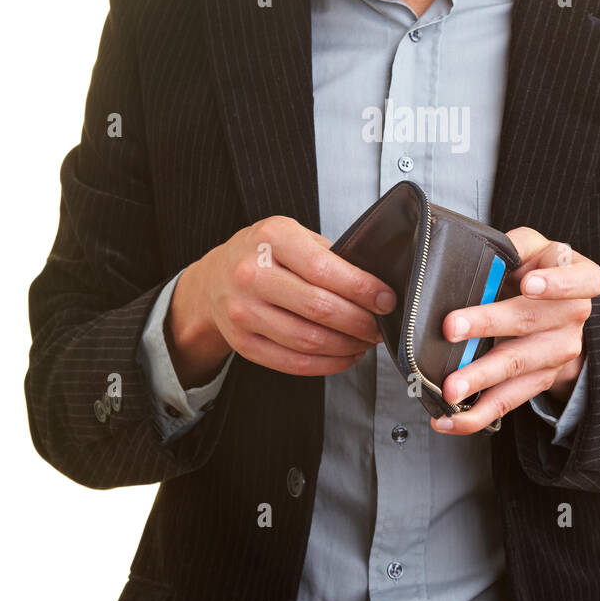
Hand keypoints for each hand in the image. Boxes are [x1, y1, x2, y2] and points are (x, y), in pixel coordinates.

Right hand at [165, 216, 395, 387]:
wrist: (213, 280)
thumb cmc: (264, 254)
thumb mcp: (293, 236)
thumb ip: (330, 256)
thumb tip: (376, 288)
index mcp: (272, 237)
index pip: (324, 268)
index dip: (361, 288)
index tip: (386, 300)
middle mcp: (251, 273)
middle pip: (318, 307)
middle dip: (360, 322)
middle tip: (379, 325)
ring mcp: (242, 311)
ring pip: (308, 340)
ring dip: (347, 346)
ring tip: (365, 341)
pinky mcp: (242, 343)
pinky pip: (292, 362)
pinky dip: (327, 364)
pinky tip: (344, 356)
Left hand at [430, 229, 599, 434]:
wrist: (554, 308)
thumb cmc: (537, 270)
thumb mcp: (531, 247)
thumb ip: (512, 246)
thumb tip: (476, 251)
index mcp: (580, 277)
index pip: (582, 280)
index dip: (558, 283)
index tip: (528, 284)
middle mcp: (574, 316)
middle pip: (532, 322)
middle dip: (488, 325)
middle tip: (453, 328)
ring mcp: (558, 352)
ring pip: (517, 366)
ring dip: (480, 378)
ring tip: (451, 387)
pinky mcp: (539, 381)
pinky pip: (508, 400)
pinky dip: (476, 414)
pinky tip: (450, 418)